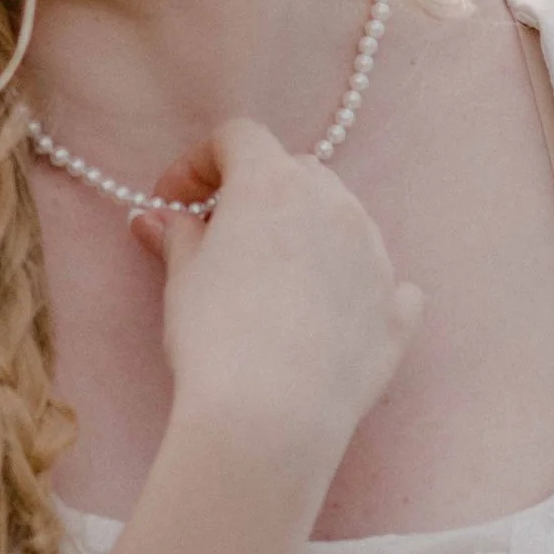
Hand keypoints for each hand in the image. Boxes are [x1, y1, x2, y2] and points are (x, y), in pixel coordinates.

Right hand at [135, 119, 422, 491]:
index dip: (200, 162)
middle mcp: (335, 204)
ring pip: (342, 219)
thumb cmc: (216, 337)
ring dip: (307, 233)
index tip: (174, 200)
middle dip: (257, 192)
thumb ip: (176, 236)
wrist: (272, 417)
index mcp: (274, 183)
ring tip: (271, 281)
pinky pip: (381, 280)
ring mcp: (375, 254)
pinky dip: (354, 286)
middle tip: (220, 236)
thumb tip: (157, 219)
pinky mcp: (397, 309)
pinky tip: (328, 314)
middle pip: (296, 171)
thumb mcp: (182, 279)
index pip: (238, 136)